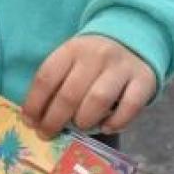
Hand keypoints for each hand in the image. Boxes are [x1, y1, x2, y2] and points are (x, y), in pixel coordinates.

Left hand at [23, 35, 156, 136]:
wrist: (131, 39)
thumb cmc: (92, 61)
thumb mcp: (71, 61)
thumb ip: (56, 85)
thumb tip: (35, 120)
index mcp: (72, 49)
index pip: (46, 78)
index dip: (34, 103)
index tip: (30, 122)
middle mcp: (96, 55)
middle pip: (69, 94)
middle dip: (54, 120)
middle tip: (47, 134)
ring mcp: (121, 67)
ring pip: (98, 100)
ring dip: (84, 120)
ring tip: (79, 127)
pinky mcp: (144, 80)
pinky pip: (129, 106)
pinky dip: (116, 122)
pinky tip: (106, 126)